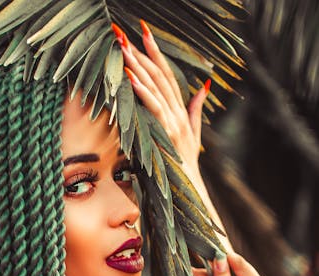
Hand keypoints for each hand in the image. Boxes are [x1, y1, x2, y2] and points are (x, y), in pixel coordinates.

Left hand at [112, 21, 208, 181]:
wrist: (190, 190)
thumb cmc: (187, 167)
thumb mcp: (193, 135)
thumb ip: (196, 110)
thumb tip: (204, 88)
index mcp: (181, 112)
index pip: (168, 75)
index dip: (157, 53)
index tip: (144, 34)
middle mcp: (178, 113)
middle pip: (160, 75)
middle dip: (142, 53)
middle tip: (123, 33)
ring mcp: (173, 122)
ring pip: (155, 87)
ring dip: (138, 66)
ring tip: (123, 47)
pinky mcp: (167, 133)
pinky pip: (154, 108)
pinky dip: (142, 92)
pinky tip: (131, 78)